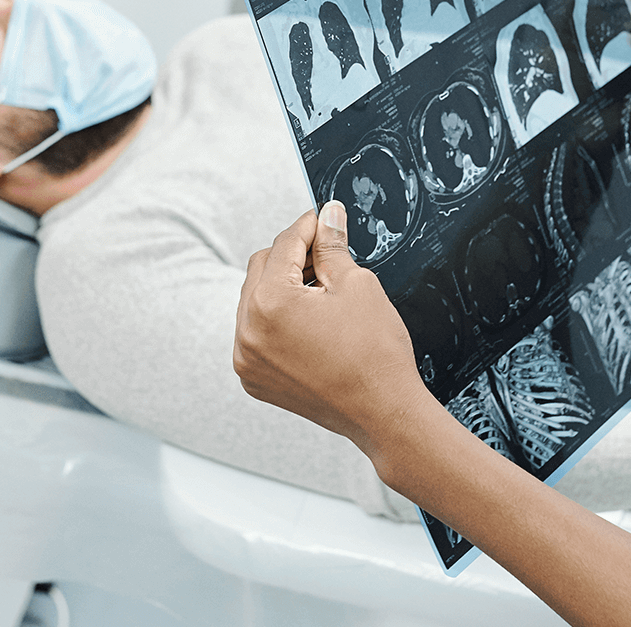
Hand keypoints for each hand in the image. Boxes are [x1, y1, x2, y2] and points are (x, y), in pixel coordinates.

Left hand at [235, 202, 435, 464]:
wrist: (383, 413)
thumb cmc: (375, 353)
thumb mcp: (357, 285)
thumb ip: (331, 246)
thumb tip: (327, 216)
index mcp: (270, 302)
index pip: (283, 245)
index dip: (308, 226)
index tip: (323, 218)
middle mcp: (248, 330)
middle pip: (260, 268)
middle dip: (291, 256)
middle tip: (325, 255)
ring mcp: (247, 358)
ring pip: (254, 300)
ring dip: (281, 287)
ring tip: (320, 290)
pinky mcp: (253, 378)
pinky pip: (255, 333)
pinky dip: (275, 320)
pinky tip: (308, 322)